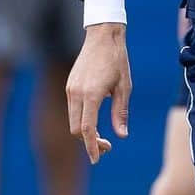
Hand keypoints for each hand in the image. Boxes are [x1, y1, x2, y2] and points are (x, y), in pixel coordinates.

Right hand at [66, 23, 131, 163]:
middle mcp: (76, 93)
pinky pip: (73, 109)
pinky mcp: (69, 85)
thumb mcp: (125, 87)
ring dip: (85, 132)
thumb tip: (121, 135)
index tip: (97, 159)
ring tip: (102, 137)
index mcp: (91, 95)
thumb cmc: (117, 60)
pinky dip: (82, 120)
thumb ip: (120, 113)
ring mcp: (70, 89)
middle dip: (89, 142)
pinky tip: (96, 120)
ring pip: (73, 120)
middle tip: (106, 148)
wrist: (103, 35)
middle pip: (76, 129)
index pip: (87, 129)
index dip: (91, 147)